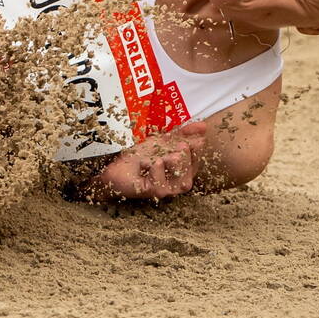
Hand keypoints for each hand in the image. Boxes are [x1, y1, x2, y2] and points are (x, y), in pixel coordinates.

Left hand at [91, 122, 207, 199]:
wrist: (114, 166)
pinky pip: (159, 184)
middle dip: (188, 158)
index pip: (196, 162)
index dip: (197, 150)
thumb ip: (182, 133)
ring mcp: (164, 190)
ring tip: (167, 155)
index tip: (197, 139)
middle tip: (182, 145)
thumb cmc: (139, 156)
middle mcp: (175, 183)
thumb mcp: (162, 141)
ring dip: (176, 166)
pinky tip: (149, 162)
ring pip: (181, 182)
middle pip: (191, 173)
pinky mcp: (151, 192)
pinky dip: (156, 170)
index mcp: (180, 170)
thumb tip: (204, 126)